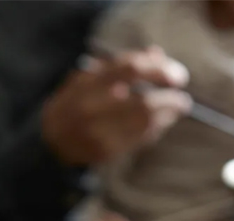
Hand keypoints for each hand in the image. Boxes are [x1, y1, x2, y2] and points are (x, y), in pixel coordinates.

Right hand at [42, 46, 190, 165]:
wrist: (50, 140)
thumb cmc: (77, 101)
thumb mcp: (91, 76)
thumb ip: (122, 64)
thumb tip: (158, 54)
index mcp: (88, 83)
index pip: (131, 69)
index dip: (159, 70)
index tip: (177, 76)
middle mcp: (92, 109)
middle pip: (144, 102)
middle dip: (170, 100)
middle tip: (182, 98)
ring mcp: (98, 134)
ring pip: (146, 124)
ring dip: (168, 116)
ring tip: (176, 109)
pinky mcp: (105, 152)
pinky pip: (140, 139)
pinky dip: (156, 129)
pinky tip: (160, 123)